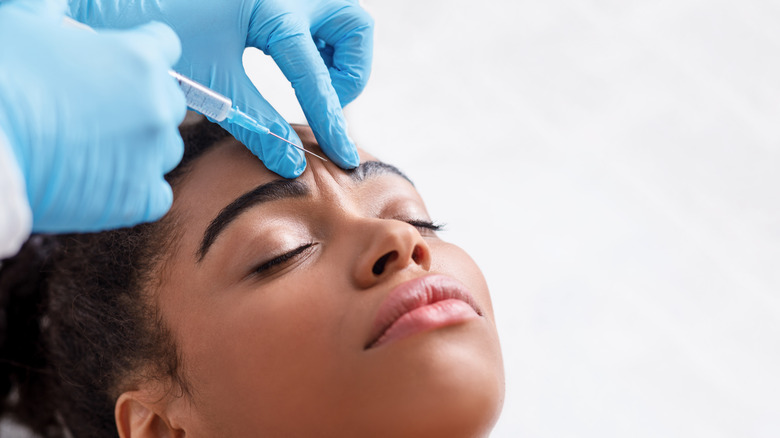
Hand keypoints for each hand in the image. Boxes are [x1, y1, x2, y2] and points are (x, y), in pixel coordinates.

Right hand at [0, 0, 185, 231]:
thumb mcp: (22, 26)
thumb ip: (51, 13)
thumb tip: (56, 6)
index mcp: (138, 58)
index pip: (165, 46)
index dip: (142, 53)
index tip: (122, 64)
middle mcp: (156, 106)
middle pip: (169, 101)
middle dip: (141, 103)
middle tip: (98, 111)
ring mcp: (151, 155)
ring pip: (164, 149)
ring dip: (140, 147)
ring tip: (94, 148)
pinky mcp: (138, 199)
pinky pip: (155, 195)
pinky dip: (134, 189)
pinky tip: (103, 181)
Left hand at [69, 0, 372, 177]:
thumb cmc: (160, 32)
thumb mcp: (213, 83)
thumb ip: (258, 124)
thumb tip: (292, 163)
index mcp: (272, 7)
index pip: (316, 75)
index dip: (331, 121)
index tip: (343, 156)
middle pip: (354, 27)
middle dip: (350, 70)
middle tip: (323, 97)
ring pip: (342, 17)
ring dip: (337, 54)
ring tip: (307, 80)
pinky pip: (317, 12)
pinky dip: (317, 39)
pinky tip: (288, 60)